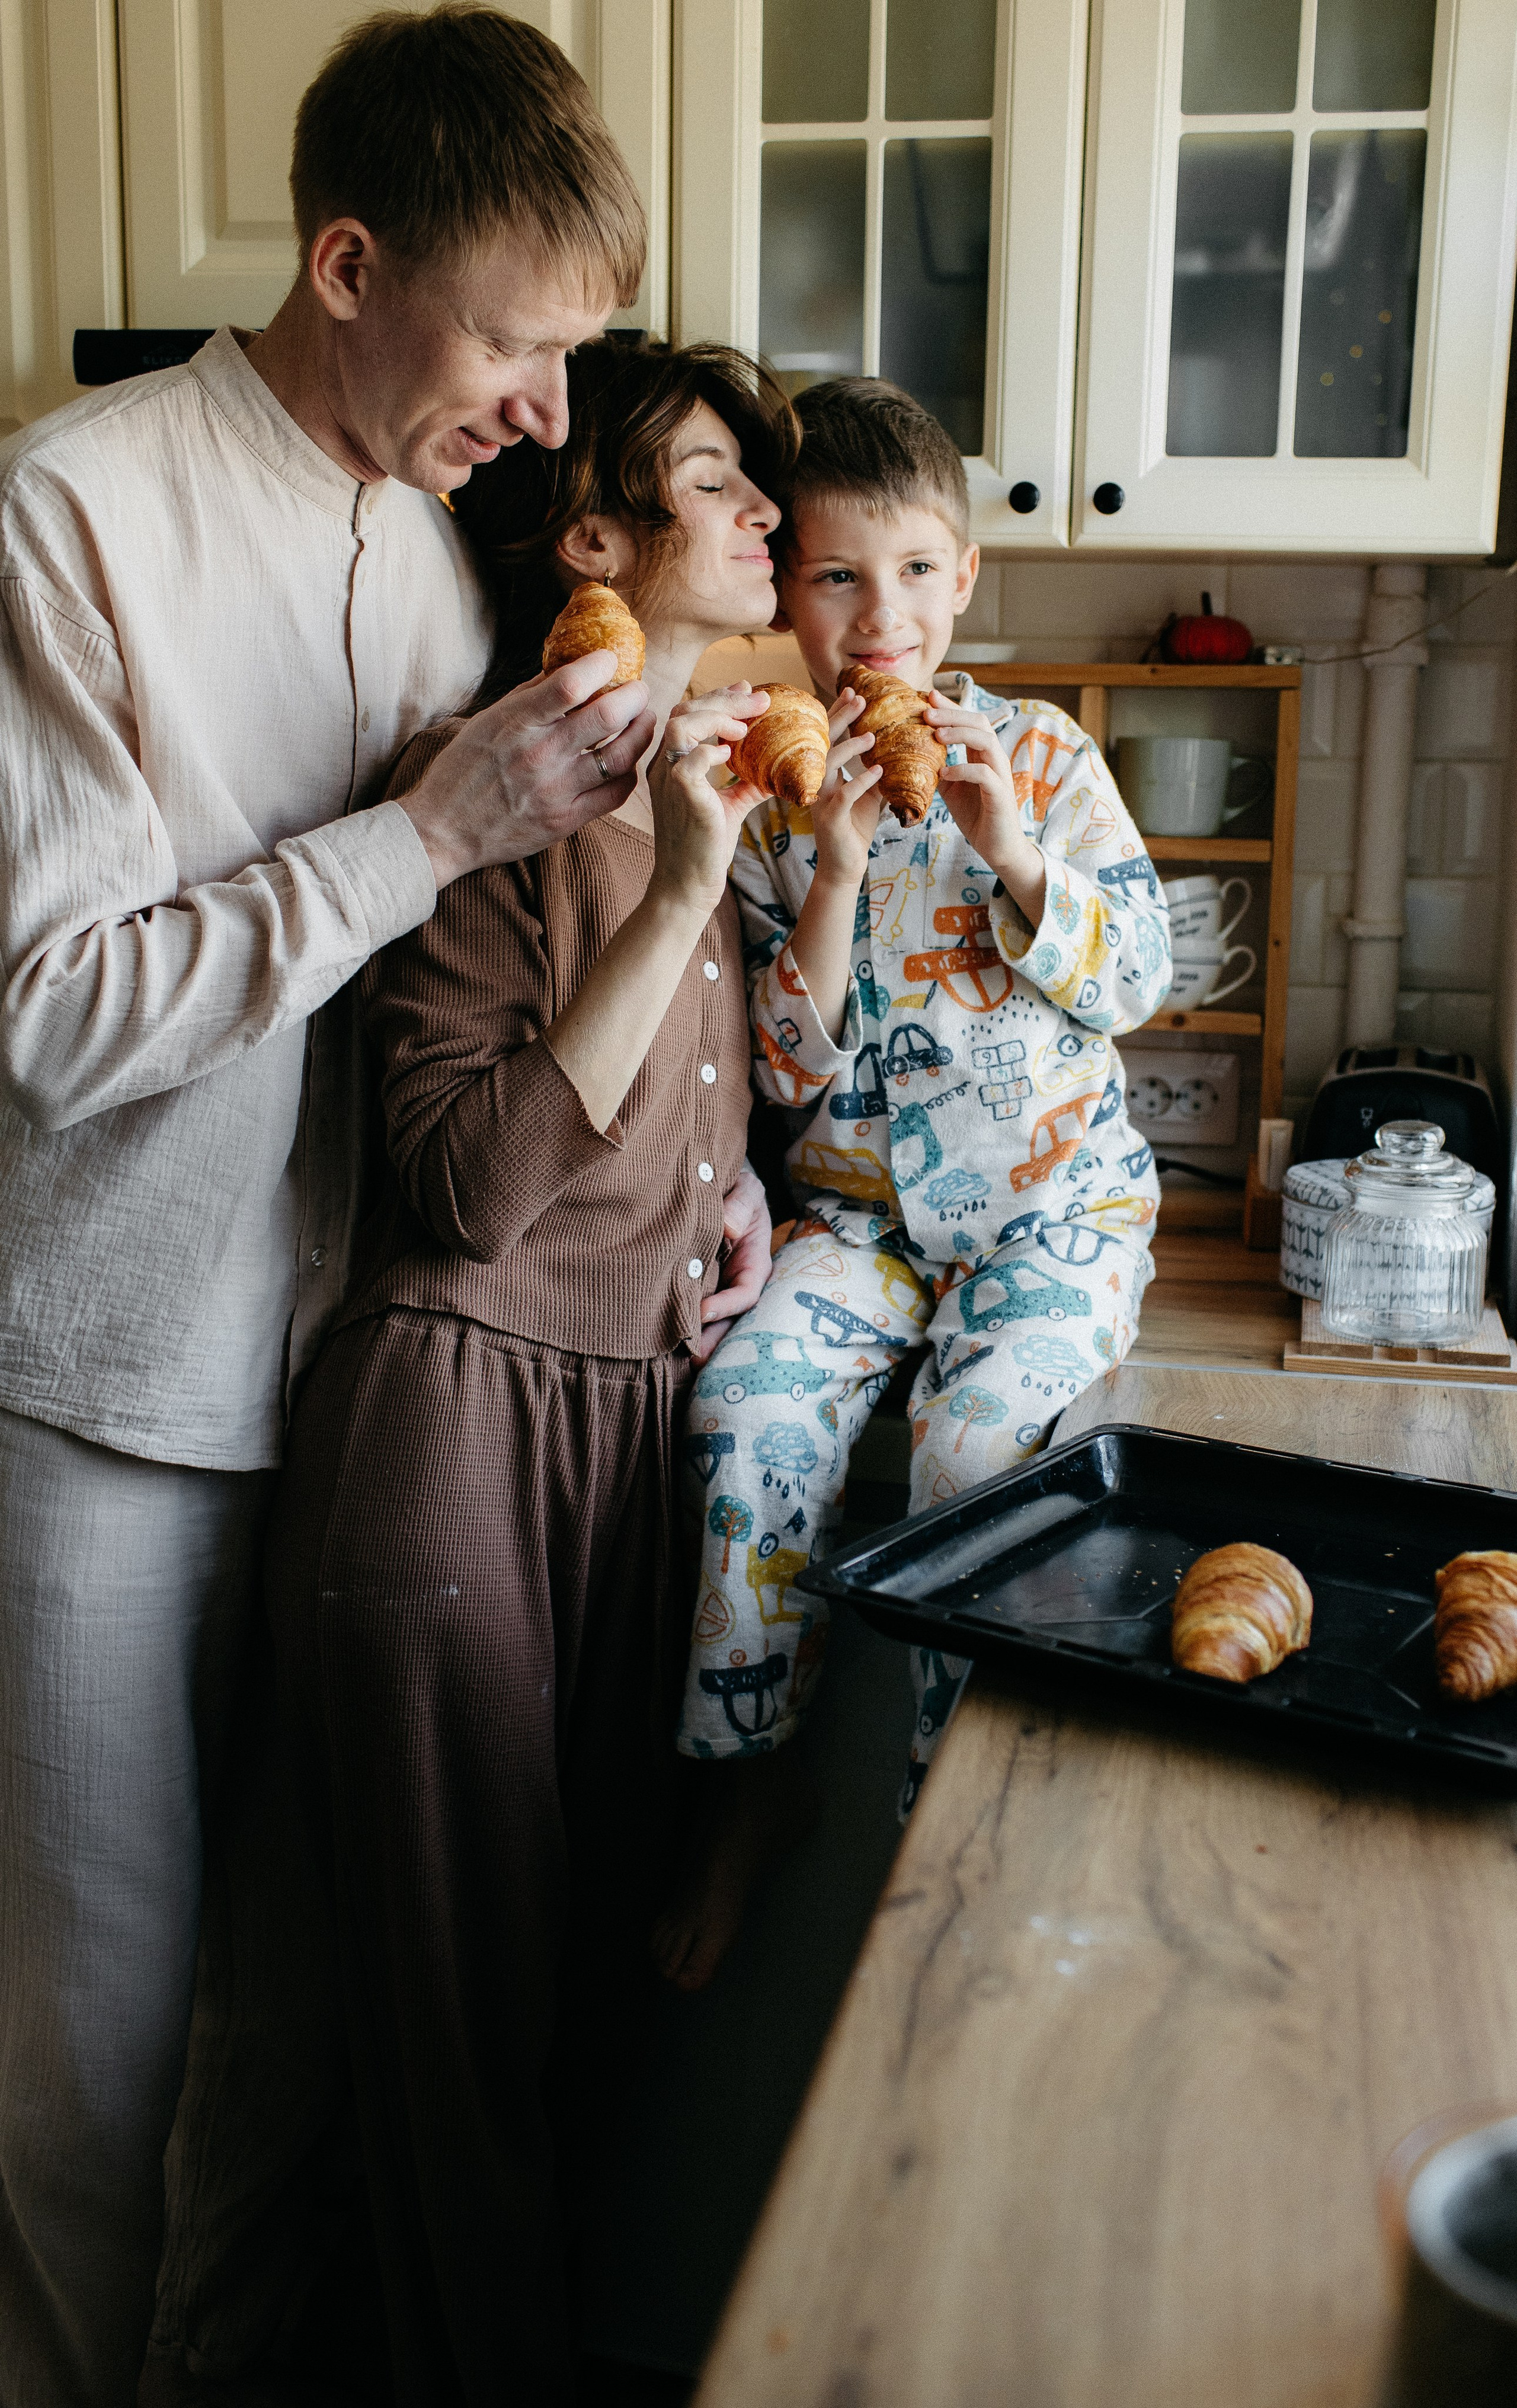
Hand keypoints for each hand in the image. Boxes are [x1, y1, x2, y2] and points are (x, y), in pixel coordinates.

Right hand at [399, 652, 657, 887]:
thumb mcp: (486, 721)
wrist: (443, 831)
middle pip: (608, 716)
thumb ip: (528, 696)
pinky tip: (628, 761)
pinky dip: (630, 772)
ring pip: (621, 756)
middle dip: (634, 695)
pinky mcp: (565, 820)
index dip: (601, 664)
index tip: (610, 660)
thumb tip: (565, 668)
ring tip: (644, 720)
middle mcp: (539, 754)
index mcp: (517, 723)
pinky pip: (615, 794)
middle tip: (639, 691)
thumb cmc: (462, 771)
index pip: (571, 683)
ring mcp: (555, 790)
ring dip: (642, 732)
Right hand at [645, 686, 771, 916]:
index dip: (718, 698)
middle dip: (724, 699)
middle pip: (685, 710)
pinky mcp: (679, 792)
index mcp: (672, 764)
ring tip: (746, 726)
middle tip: (759, 697)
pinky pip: (691, 757)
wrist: (688, 884)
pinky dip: (713, 749)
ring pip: (682, 724)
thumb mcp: (731, 806)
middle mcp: (664, 765)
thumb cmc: (706, 849)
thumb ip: (748, 782)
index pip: (688, 715)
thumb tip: (780, 768)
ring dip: (718, 716)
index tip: (747, 691)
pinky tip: (732, 755)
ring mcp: (667, 777)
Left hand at [692, 1161, 772, 1360]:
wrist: (717, 1184)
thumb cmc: (737, 1188)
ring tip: (675, 1361)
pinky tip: (661, 1339)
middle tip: (691, 1359)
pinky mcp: (695, 1287)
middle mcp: (737, 1281)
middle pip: (729, 1319)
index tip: (703, 1312)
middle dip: (712, 1340)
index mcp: (754, 1262)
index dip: (728, 1305)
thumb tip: (729, 1228)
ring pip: (710, 1321)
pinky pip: (690, 1307)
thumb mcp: (746, 1190)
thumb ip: (739, 1205)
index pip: (746, 1292)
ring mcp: (717, 1287)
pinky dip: (680, 1321)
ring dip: (696, 1339)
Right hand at [810, 689, 884, 888]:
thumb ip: (875, 773)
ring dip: (850, 747)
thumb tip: (896, 750)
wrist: (846, 866)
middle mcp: (818, 783)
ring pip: (829, 764)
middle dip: (840, 718)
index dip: (839, 713)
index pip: (829, 737)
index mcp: (825, 774)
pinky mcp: (832, 818)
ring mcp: (822, 800)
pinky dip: (862, 781)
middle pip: (824, 742)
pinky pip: (845, 794)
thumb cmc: (854, 829)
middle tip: (859, 697)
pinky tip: (879, 771)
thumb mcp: (868, 795)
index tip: (853, 692)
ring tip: (872, 735)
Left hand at [925, 690, 1046, 924]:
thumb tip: (912, 754)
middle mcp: (994, 759)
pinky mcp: (1001, 795)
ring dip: (959, 734)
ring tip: (935, 734)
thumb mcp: (950, 789)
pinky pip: (985, 774)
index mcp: (982, 755)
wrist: (997, 847)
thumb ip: (938, 769)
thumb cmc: (976, 816)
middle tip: (926, 710)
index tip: (928, 697)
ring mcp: (1000, 775)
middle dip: (952, 714)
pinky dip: (964, 769)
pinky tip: (944, 772)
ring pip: (986, 741)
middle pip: (979, 723)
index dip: (950, 708)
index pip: (969, 721)